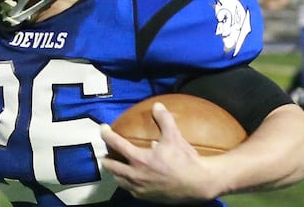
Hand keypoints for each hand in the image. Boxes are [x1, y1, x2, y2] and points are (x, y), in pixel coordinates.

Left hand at [101, 102, 218, 202]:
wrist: (200, 184)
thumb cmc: (186, 160)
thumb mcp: (175, 137)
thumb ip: (164, 120)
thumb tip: (157, 105)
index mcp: (139, 159)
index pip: (116, 144)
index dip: (106, 134)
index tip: (103, 128)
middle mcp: (136, 175)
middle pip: (111, 166)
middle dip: (106, 158)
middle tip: (106, 153)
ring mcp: (140, 188)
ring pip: (119, 180)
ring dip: (115, 173)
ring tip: (115, 166)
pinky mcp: (147, 198)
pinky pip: (130, 191)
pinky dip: (127, 183)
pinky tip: (131, 180)